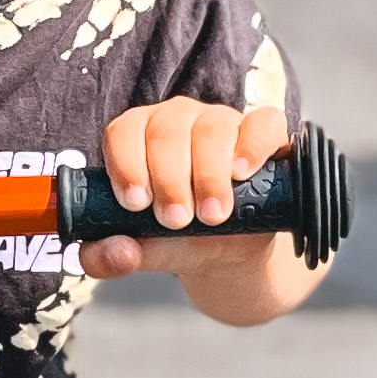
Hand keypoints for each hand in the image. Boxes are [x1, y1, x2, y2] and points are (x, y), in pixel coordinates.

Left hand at [76, 97, 292, 278]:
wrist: (231, 251)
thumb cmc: (180, 238)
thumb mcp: (145, 251)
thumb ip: (113, 256)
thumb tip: (115, 253)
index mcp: (139, 138)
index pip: (123, 133)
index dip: (127, 166)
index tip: (136, 204)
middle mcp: (178, 121)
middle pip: (166, 131)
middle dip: (169, 180)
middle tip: (176, 220)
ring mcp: (223, 121)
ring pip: (212, 129)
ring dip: (209, 175)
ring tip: (212, 215)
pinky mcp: (263, 132)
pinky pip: (262, 123)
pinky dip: (252, 146)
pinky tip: (243, 173)